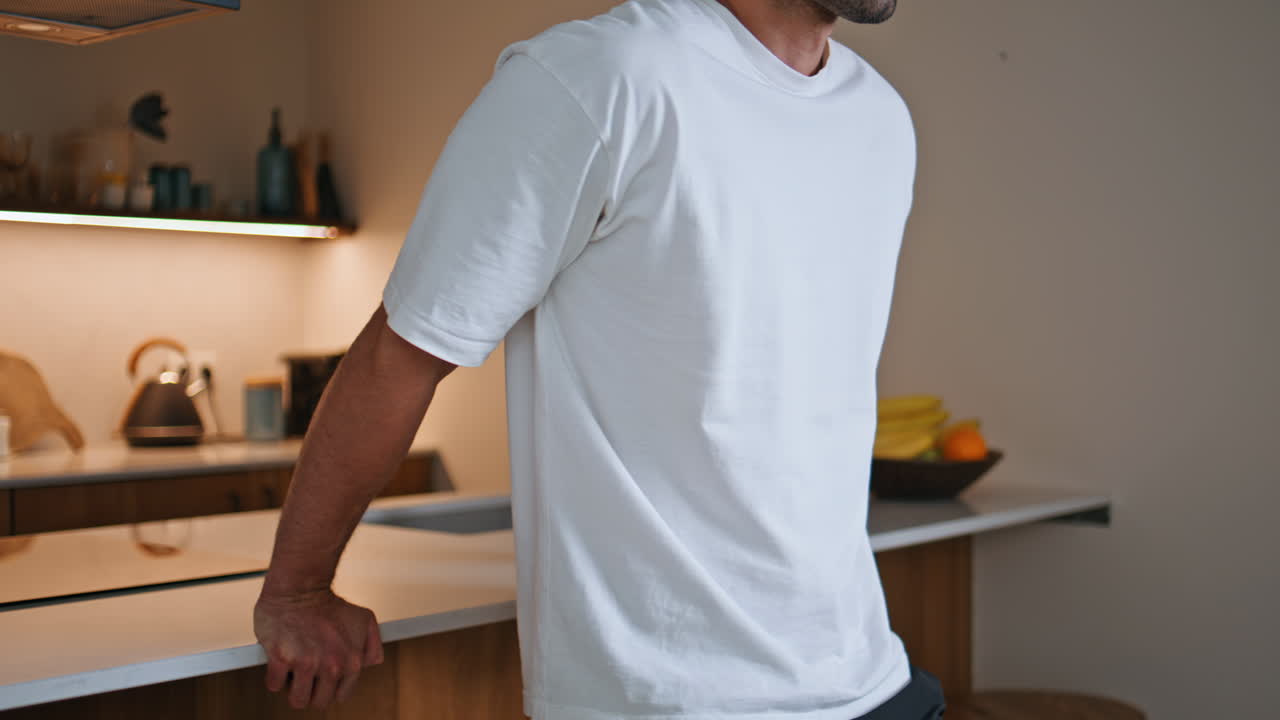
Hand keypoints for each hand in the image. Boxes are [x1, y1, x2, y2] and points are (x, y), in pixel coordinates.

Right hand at [253, 588, 383, 709]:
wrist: (301, 587)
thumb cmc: (330, 604)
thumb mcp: (364, 621)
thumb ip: (372, 646)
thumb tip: (371, 664)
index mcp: (352, 662)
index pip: (340, 696)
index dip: (329, 687)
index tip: (321, 677)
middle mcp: (331, 665)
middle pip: (318, 702)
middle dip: (311, 690)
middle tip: (306, 673)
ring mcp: (306, 663)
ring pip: (297, 700)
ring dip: (293, 688)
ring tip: (294, 669)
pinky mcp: (281, 658)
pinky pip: (274, 684)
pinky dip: (275, 676)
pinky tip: (281, 659)